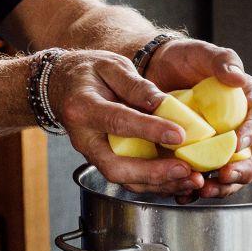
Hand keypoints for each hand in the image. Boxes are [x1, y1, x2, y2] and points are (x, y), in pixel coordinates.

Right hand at [50, 50, 203, 195]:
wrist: (62, 86)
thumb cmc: (87, 73)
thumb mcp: (111, 65)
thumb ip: (135, 84)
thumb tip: (162, 103)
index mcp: (83, 108)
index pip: (118, 122)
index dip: (149, 130)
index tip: (179, 134)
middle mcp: (84, 139)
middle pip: (115, 167)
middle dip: (153, 173)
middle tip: (185, 169)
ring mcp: (92, 155)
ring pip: (123, 180)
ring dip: (158, 184)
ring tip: (189, 179)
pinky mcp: (103, 162)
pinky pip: (128, 180)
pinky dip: (155, 184)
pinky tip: (178, 180)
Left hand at [145, 38, 251, 201]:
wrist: (152, 72)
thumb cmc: (182, 59)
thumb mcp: (201, 52)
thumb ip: (222, 60)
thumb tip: (239, 78)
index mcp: (246, 102)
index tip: (237, 143)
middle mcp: (238, 127)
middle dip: (244, 171)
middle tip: (225, 175)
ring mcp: (219, 146)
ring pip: (232, 173)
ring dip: (222, 187)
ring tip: (203, 189)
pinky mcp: (199, 158)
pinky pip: (204, 179)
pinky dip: (195, 190)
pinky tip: (185, 195)